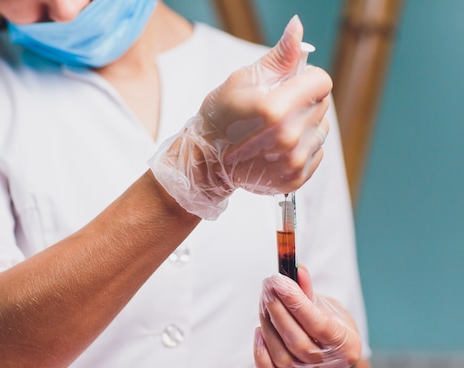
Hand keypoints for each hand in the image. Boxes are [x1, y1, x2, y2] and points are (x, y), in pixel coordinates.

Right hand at [148, 15, 331, 219]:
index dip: (307, 77)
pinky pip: (316, 153)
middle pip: (322, 104)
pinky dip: (301, 148)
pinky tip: (278, 147)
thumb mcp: (243, 79)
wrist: (206, 161)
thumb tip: (298, 28)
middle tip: (275, 109)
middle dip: (303, 101)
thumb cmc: (220, 117)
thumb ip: (278, 57)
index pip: (321, 81)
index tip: (289, 83)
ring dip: (304, 125)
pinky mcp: (295, 178)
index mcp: (274, 108)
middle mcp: (287, 137)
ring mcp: (292, 161)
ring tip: (276, 129)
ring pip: (320, 129)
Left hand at [254, 266, 362, 367]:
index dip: (295, 302)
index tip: (278, 280)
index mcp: (346, 346)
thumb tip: (296, 269)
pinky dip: (260, 353)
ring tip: (264, 300)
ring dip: (267, 325)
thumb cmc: (329, 326)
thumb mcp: (327, 307)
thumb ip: (309, 292)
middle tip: (268, 285)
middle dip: (277, 310)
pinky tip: (259, 331)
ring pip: (281, 356)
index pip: (318, 325)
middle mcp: (329, 367)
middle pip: (297, 341)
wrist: (331, 359)